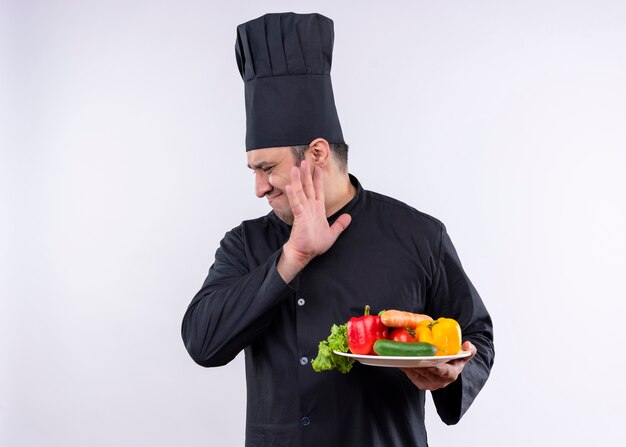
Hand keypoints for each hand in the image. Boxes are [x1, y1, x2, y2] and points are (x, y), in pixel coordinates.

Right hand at [277, 161, 350, 281]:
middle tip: (305, 161)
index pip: (318, 191)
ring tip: (296, 168)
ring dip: (298, 180)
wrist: (304, 254)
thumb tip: (349, 217)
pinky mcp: (299, 217)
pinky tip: (290, 186)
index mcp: (317, 210)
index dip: (318, 179)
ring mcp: (304, 211)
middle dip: (307, 174)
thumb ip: (340, 225)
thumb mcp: (332, 233)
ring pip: (300, 192)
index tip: (318, 168)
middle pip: (308, 187)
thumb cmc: (314, 245)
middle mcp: (310, 208)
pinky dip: (293, 195)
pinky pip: (296, 204)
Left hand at [400, 341, 476, 390]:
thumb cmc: (454, 361)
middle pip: (427, 372)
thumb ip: (468, 350)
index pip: (444, 372)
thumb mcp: (463, 356)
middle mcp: (440, 382)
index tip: (430, 363)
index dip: (436, 368)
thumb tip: (468, 344)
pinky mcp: (420, 384)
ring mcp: (429, 384)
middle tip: (411, 354)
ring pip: (417, 373)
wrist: (446, 370)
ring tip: (403, 354)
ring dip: (409, 364)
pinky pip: (411, 375)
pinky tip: (401, 358)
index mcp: (451, 374)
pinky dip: (406, 367)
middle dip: (418, 363)